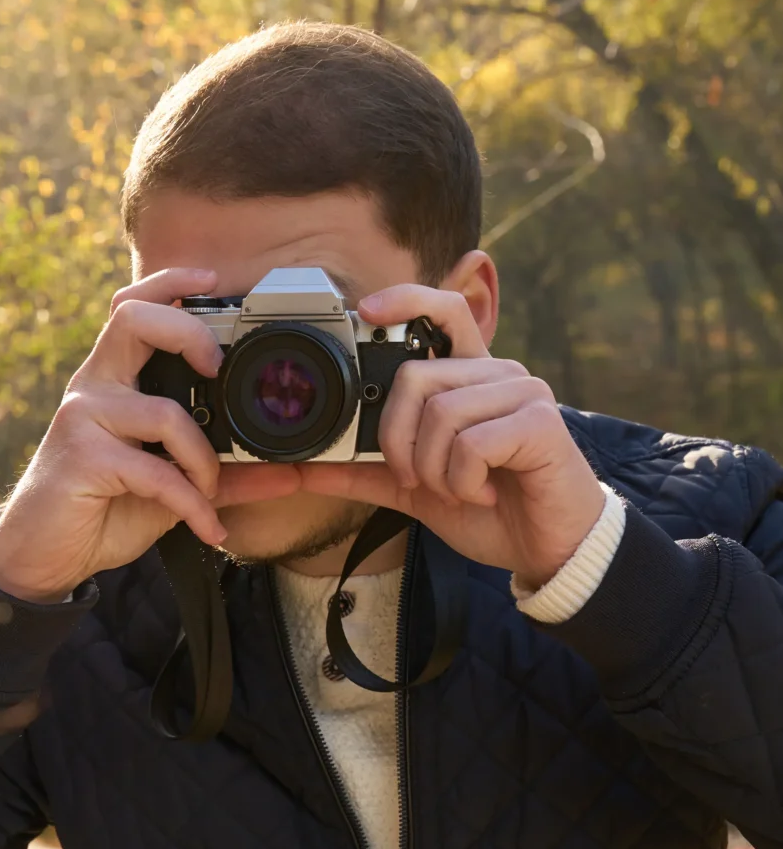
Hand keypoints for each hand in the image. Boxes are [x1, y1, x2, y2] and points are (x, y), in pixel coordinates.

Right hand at [0, 270, 225, 603]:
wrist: (44, 555)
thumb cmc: (102, 509)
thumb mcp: (170, 488)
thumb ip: (223, 474)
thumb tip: (290, 474)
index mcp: (113, 379)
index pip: (132, 308)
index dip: (168, 284)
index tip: (211, 281)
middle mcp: (94, 387)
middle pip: (134, 319)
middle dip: (189, 332)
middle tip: (218, 369)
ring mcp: (83, 418)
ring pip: (165, 412)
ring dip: (205, 460)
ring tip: (211, 495)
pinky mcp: (82, 458)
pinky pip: (156, 472)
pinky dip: (193, 504)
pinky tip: (207, 529)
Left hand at [355, 285, 605, 589]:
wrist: (547, 549)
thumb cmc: (490, 511)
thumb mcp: (415, 490)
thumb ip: (365, 472)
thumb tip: (301, 468)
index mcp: (470, 380)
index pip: (442, 312)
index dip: (406, 300)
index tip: (366, 312)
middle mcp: (498, 374)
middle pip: (416, 377)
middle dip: (398, 441)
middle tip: (416, 479)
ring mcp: (523, 392)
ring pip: (441, 413)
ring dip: (434, 471)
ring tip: (460, 491)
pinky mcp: (540, 422)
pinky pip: (472, 443)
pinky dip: (463, 482)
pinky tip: (485, 494)